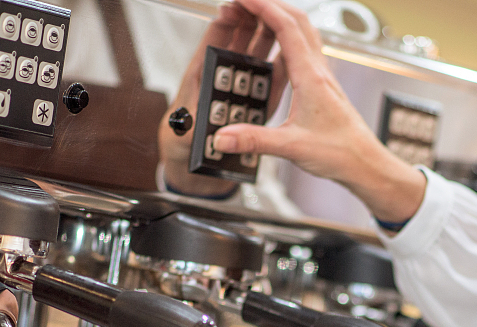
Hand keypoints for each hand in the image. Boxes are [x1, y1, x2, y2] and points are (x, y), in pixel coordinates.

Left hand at [157, 3, 280, 197]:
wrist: (194, 160)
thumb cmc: (183, 139)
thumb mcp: (184, 135)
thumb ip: (188, 128)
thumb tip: (188, 123)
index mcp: (203, 75)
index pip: (215, 40)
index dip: (225, 22)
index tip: (234, 8)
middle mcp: (225, 76)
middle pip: (240, 37)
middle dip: (252, 18)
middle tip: (264, 5)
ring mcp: (243, 85)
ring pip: (257, 51)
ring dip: (268, 33)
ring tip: (280, 17)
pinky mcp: (258, 100)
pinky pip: (272, 77)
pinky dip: (281, 63)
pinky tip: (293, 51)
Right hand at [210, 0, 426, 222]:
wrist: (366, 164)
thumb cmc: (341, 152)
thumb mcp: (291, 147)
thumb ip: (255, 139)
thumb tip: (223, 136)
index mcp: (311, 77)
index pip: (285, 28)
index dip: (262, 7)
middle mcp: (320, 71)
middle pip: (297, 20)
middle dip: (270, 4)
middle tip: (246, 2)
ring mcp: (324, 77)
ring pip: (305, 32)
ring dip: (283, 17)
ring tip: (260, 15)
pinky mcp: (325, 87)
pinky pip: (308, 51)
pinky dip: (291, 38)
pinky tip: (281, 49)